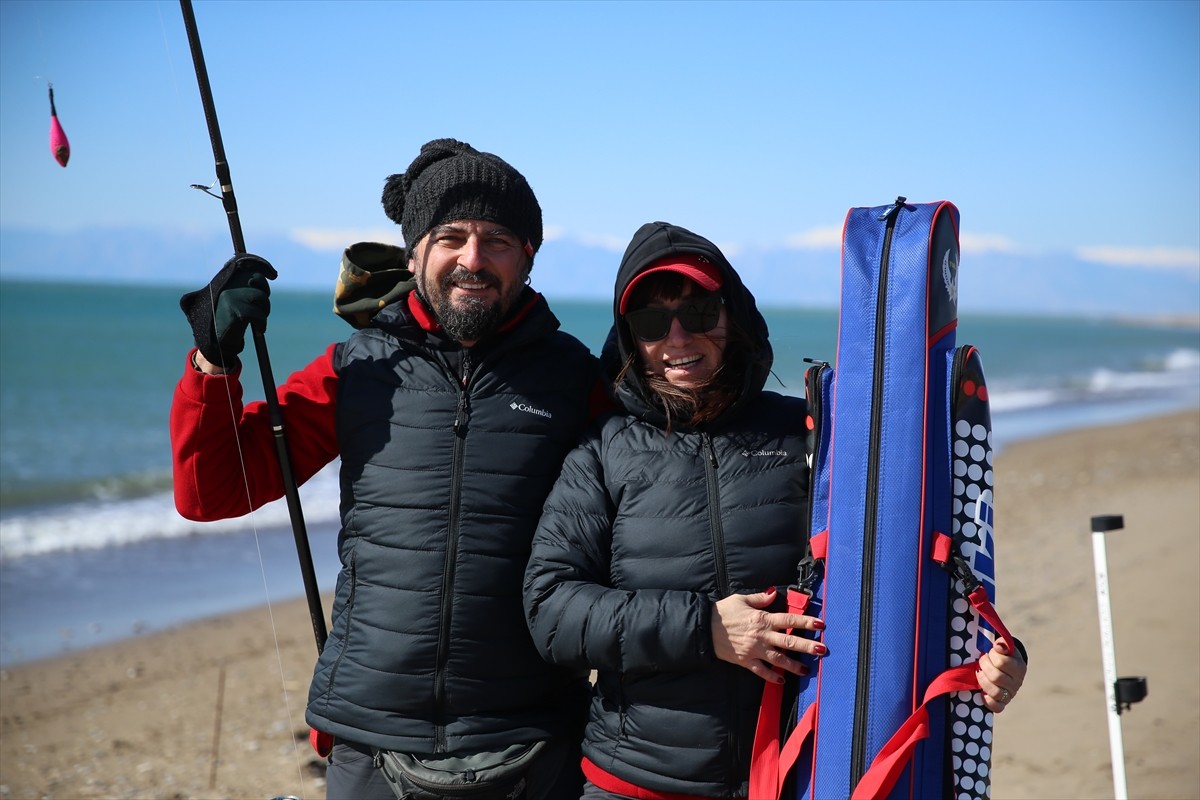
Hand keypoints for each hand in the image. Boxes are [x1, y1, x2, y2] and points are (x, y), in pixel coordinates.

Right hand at [180, 254, 277, 366]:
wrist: (213, 341)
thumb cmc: (225, 319)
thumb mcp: (232, 298)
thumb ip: (244, 285)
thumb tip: (271, 273)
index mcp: (223, 279)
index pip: (245, 261)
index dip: (261, 265)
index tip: (273, 275)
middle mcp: (224, 284)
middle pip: (256, 278)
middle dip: (264, 292)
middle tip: (261, 307)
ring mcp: (229, 297)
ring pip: (260, 297)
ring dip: (264, 310)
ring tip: (256, 320)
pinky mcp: (234, 311)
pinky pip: (258, 314)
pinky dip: (262, 323)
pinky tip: (259, 329)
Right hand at [711, 588, 825, 683]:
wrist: (704, 628)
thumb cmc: (722, 612)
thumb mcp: (741, 599)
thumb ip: (760, 598)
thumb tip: (773, 593)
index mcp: (762, 619)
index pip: (789, 620)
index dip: (806, 622)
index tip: (820, 625)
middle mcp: (762, 635)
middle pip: (789, 641)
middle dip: (807, 646)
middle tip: (822, 650)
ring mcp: (754, 650)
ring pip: (778, 659)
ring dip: (794, 665)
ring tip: (806, 669)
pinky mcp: (746, 661)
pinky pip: (761, 671)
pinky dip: (772, 676)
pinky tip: (782, 680)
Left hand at [977, 637, 1026, 712]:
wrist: (1007, 669)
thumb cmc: (1002, 656)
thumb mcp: (1004, 647)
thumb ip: (1002, 643)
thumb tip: (998, 647)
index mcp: (1019, 667)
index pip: (1002, 662)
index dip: (992, 656)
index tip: (989, 653)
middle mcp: (1017, 682)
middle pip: (996, 677)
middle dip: (984, 667)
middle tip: (981, 661)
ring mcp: (1010, 694)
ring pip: (995, 692)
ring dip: (982, 681)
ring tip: (979, 673)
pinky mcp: (1003, 703)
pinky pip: (996, 707)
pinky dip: (987, 701)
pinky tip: (982, 693)